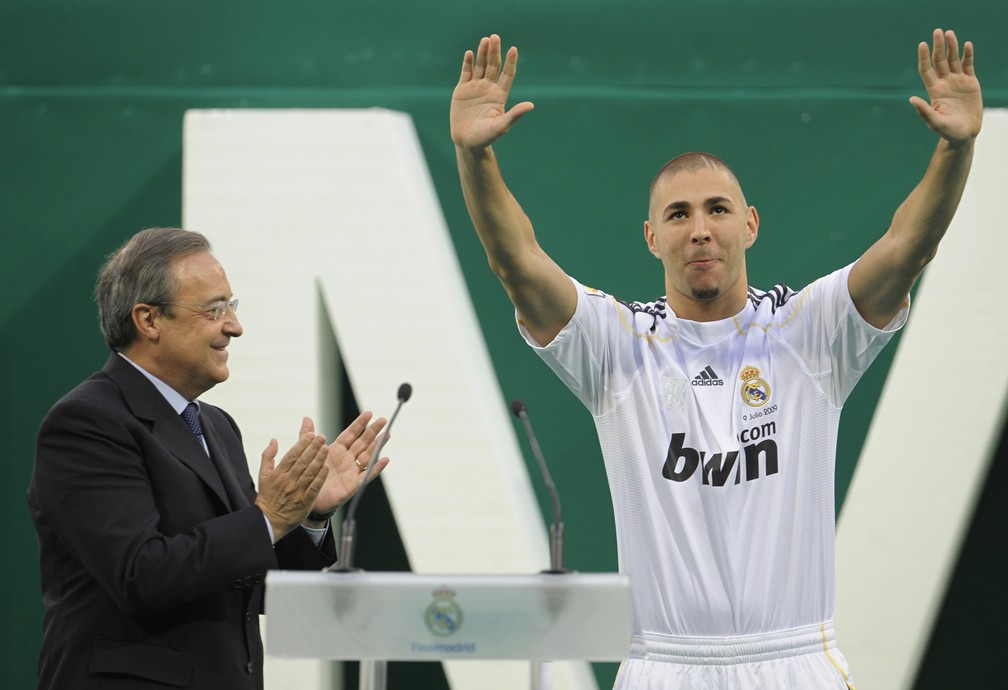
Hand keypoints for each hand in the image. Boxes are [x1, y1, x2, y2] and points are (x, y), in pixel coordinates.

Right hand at [255, 421, 328, 539]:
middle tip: (322, 437)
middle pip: (302, 461)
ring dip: (319, 460)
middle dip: (313, 448)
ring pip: (309, 472)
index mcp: (278, 473)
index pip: (292, 455)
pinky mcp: (305, 502)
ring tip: (326, 448)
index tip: (311, 434)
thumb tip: (274, 440)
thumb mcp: (263, 475)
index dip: (302, 444)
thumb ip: (268, 456)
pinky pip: (314, 488)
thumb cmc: (267, 497)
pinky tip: (327, 468)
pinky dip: (320, 477)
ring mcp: (297, 491)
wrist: (268, 521)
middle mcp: (288, 481)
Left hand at [304, 412, 389, 517]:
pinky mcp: (354, 485)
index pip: (351, 434)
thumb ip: (307, 436)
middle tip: (383, 420)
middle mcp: (347, 459)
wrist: (308, 499)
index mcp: (337, 450)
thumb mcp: (306, 454)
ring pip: (368, 455)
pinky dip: (377, 467)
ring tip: (387, 434)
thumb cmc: (309, 476)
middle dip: (373, 431)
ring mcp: (352, 471)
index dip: (360, 424)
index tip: (369, 413)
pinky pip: (367, 475)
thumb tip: (307, 418)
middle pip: (363, 442)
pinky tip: (385, 459)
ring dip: (378, 445)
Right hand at [450, 34, 534, 151]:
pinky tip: (470, 53)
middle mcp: (488, 89)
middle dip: (495, 52)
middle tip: (495, 37)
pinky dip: (468, 63)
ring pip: (480, 66)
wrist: (467, 142)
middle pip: (493, 66)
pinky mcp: (462, 90)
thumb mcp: (501, 126)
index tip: (513, 50)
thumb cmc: (486, 137)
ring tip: (485, 40)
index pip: (507, 74)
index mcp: (499, 95)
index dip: (510, 62)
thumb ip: (514, 114)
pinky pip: (466, 73)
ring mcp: (475, 88)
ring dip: (483, 53)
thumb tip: (531, 105)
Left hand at [909, 28, 982, 145]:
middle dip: (938, 46)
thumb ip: (924, 111)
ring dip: (951, 46)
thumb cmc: (948, 131)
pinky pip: (968, 65)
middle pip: (939, 61)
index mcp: (934, 91)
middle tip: (937, 31)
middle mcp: (944, 83)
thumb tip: (911, 99)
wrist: (964, 134)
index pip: (927, 70)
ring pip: (953, 60)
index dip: (924, 57)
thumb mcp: (935, 122)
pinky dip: (968, 55)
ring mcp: (957, 82)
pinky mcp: (970, 83)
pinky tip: (967, 45)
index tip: (922, 44)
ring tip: (949, 33)